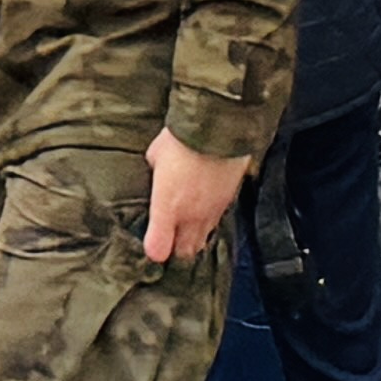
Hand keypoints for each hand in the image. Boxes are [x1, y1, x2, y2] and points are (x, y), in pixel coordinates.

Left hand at [141, 130, 245, 265]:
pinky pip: (217, 221)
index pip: (159, 248)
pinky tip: (204, 208)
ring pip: (203, 239)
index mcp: (167, 207)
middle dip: (176, 249)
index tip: (151, 244)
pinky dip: (209, 221)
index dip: (154, 250)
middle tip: (169, 239)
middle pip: (185, 252)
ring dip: (193, 237)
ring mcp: (212, 211)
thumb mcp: (155, 154)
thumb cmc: (181, 139)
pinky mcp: (229, 201)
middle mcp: (191, 216)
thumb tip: (157, 175)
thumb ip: (155, 172)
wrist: (220, 128)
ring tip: (186, 226)